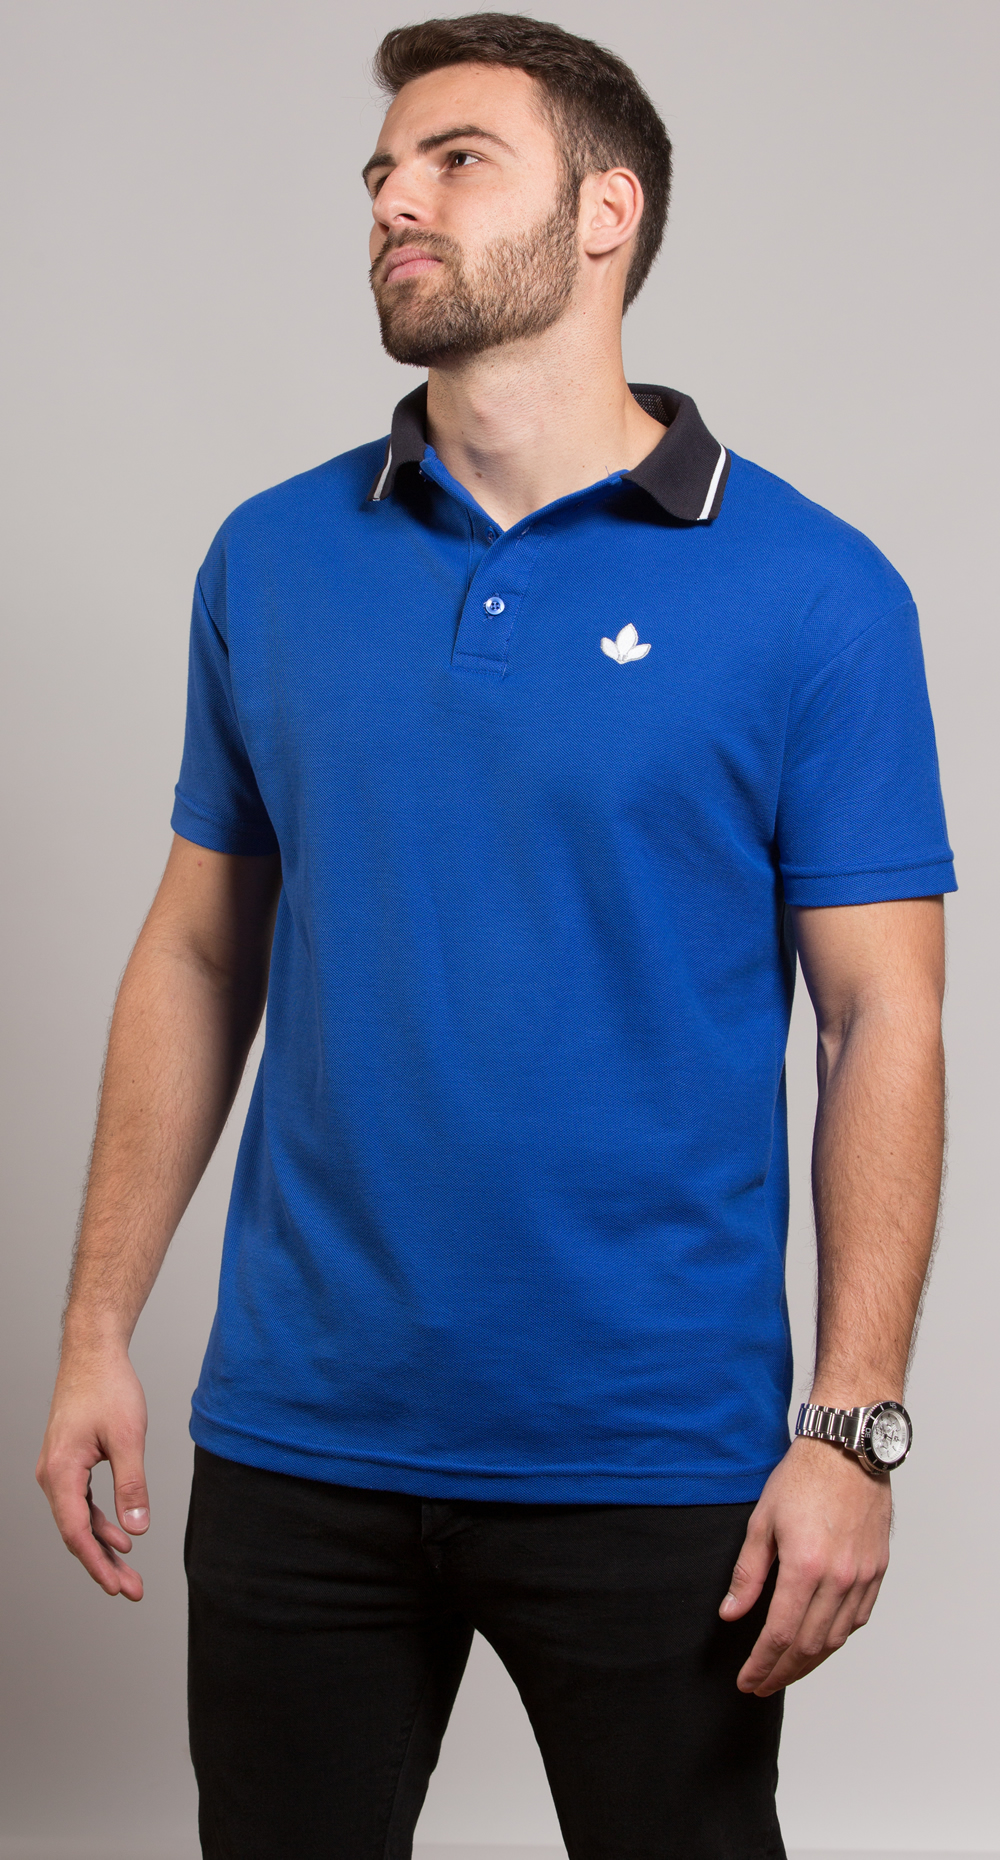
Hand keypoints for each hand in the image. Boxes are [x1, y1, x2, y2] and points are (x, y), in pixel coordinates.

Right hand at [36, 1346, 149, 1600]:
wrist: (93, 1354)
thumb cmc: (108, 1388)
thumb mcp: (128, 1437)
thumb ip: (132, 1484)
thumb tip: (136, 1527)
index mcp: (61, 1472)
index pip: (76, 1532)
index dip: (96, 1564)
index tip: (116, 1588)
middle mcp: (52, 1475)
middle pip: (76, 1533)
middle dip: (103, 1565)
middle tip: (132, 1591)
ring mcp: (58, 1470)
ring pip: (79, 1520)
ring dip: (104, 1546)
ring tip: (130, 1574)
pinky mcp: (68, 1463)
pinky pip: (81, 1503)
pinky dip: (100, 1522)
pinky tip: (121, 1537)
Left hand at [719, 1435, 890, 1694]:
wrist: (848, 1448)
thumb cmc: (802, 1478)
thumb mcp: (761, 1521)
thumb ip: (747, 1573)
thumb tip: (730, 1613)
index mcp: (805, 1567)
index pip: (780, 1635)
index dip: (761, 1664)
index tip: (747, 1681)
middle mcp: (838, 1579)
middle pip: (809, 1646)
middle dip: (781, 1672)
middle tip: (761, 1685)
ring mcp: (862, 1577)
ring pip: (836, 1639)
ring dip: (809, 1662)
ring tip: (785, 1671)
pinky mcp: (877, 1570)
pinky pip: (857, 1619)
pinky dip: (836, 1638)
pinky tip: (819, 1644)